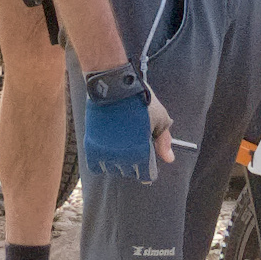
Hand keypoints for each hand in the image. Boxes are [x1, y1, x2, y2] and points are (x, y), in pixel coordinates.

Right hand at [76, 66, 163, 185]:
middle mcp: (123, 157)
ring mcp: (105, 153)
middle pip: (129, 172)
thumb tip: (169, 159)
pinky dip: (102, 161)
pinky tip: (108, 149)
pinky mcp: (91, 146)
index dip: (148, 170)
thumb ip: (164, 141)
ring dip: (117, 162)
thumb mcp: (159, 118)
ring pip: (112, 169)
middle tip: (132, 146)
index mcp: (142, 152)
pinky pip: (96, 165)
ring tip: (120, 143)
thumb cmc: (139, 99)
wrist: (112, 85)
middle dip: (134, 163)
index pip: (146, 175)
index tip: (147, 164)